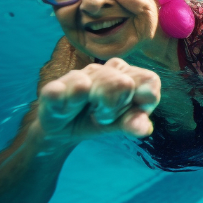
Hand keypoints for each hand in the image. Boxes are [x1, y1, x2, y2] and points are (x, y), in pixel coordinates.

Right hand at [35, 58, 160, 142]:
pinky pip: (60, 90)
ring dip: (98, 105)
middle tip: (107, 116)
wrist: (64, 131)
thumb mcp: (121, 124)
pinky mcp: (54, 89)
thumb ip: (134, 123)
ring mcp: (80, 76)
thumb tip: (143, 129)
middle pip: (124, 82)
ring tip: (91, 112)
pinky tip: (62, 103)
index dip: (146, 97)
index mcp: (129, 75)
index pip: (148, 80)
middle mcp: (106, 70)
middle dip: (119, 105)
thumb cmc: (100, 120)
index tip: (140, 111)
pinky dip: (64, 96)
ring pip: (95, 82)